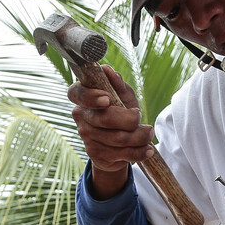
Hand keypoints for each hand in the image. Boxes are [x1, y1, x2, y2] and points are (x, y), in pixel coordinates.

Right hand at [69, 65, 154, 196]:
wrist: (117, 144)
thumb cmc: (120, 112)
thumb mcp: (122, 97)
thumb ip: (117, 85)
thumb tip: (108, 70)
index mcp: (82, 96)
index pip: (76, 93)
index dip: (91, 97)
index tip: (108, 99)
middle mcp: (80, 116)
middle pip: (105, 119)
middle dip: (130, 120)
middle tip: (140, 117)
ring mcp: (86, 136)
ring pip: (117, 138)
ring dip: (139, 137)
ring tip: (148, 133)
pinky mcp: (95, 154)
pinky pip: (121, 153)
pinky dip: (139, 152)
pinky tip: (147, 149)